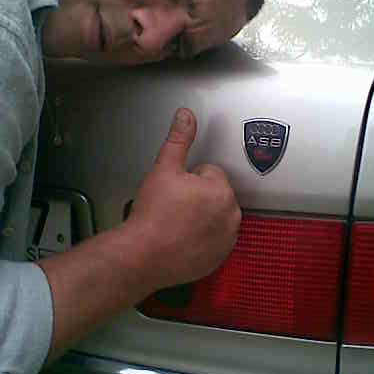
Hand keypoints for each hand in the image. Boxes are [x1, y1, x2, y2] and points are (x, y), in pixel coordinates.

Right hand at [125, 108, 241, 290]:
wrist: (143, 255)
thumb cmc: (153, 215)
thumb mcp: (164, 168)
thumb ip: (179, 140)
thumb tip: (185, 116)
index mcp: (221, 190)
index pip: (209, 173)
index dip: (188, 179)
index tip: (174, 191)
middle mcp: (230, 215)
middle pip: (214, 195)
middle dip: (197, 197)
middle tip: (173, 207)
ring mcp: (227, 239)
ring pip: (215, 217)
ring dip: (202, 218)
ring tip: (176, 223)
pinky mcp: (220, 257)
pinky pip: (214, 240)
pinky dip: (203, 239)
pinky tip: (183, 239)